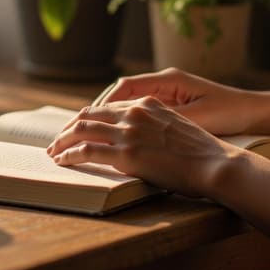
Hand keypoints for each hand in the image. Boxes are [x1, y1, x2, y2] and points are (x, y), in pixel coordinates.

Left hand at [46, 96, 237, 197]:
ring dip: (62, 141)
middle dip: (68, 128)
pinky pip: (86, 150)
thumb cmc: (202, 153)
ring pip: (82, 130)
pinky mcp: (126, 154)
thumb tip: (141, 140)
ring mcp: (129, 132)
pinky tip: (62, 161)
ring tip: (53, 152)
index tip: (76, 129)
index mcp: (147, 104)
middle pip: (88, 115)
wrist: (216, 164)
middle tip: (57, 141)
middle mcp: (135, 113)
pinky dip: (69, 154)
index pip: (106, 107)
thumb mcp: (177, 127)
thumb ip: (154, 126)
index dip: (87, 118)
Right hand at [95, 68, 261, 138]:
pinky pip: (140, 110)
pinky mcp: (173, 105)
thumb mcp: (197, 118)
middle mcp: (164, 82)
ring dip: (110, 115)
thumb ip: (166, 121)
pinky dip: (125, 120)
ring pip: (128, 101)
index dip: (103, 103)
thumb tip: (136, 128)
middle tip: (78, 129)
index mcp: (168, 80)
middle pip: (121, 92)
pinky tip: (117, 136)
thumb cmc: (230, 112)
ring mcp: (168, 93)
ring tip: (90, 133)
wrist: (253, 111)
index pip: (124, 86)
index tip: (87, 120)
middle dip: (98, 110)